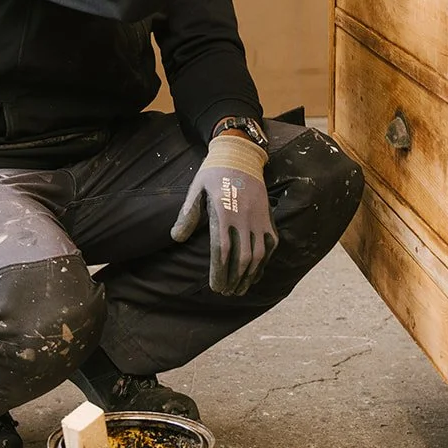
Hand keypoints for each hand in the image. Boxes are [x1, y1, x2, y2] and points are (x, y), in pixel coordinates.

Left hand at [170, 134, 277, 294]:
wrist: (239, 154)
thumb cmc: (213, 173)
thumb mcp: (196, 188)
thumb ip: (187, 214)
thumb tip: (176, 238)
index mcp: (223, 211)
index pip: (222, 250)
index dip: (219, 272)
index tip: (215, 288)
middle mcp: (243, 217)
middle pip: (241, 258)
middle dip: (234, 279)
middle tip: (226, 292)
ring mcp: (259, 217)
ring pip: (258, 254)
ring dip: (249, 275)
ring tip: (239, 289)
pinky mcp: (268, 216)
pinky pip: (271, 244)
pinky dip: (265, 262)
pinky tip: (255, 274)